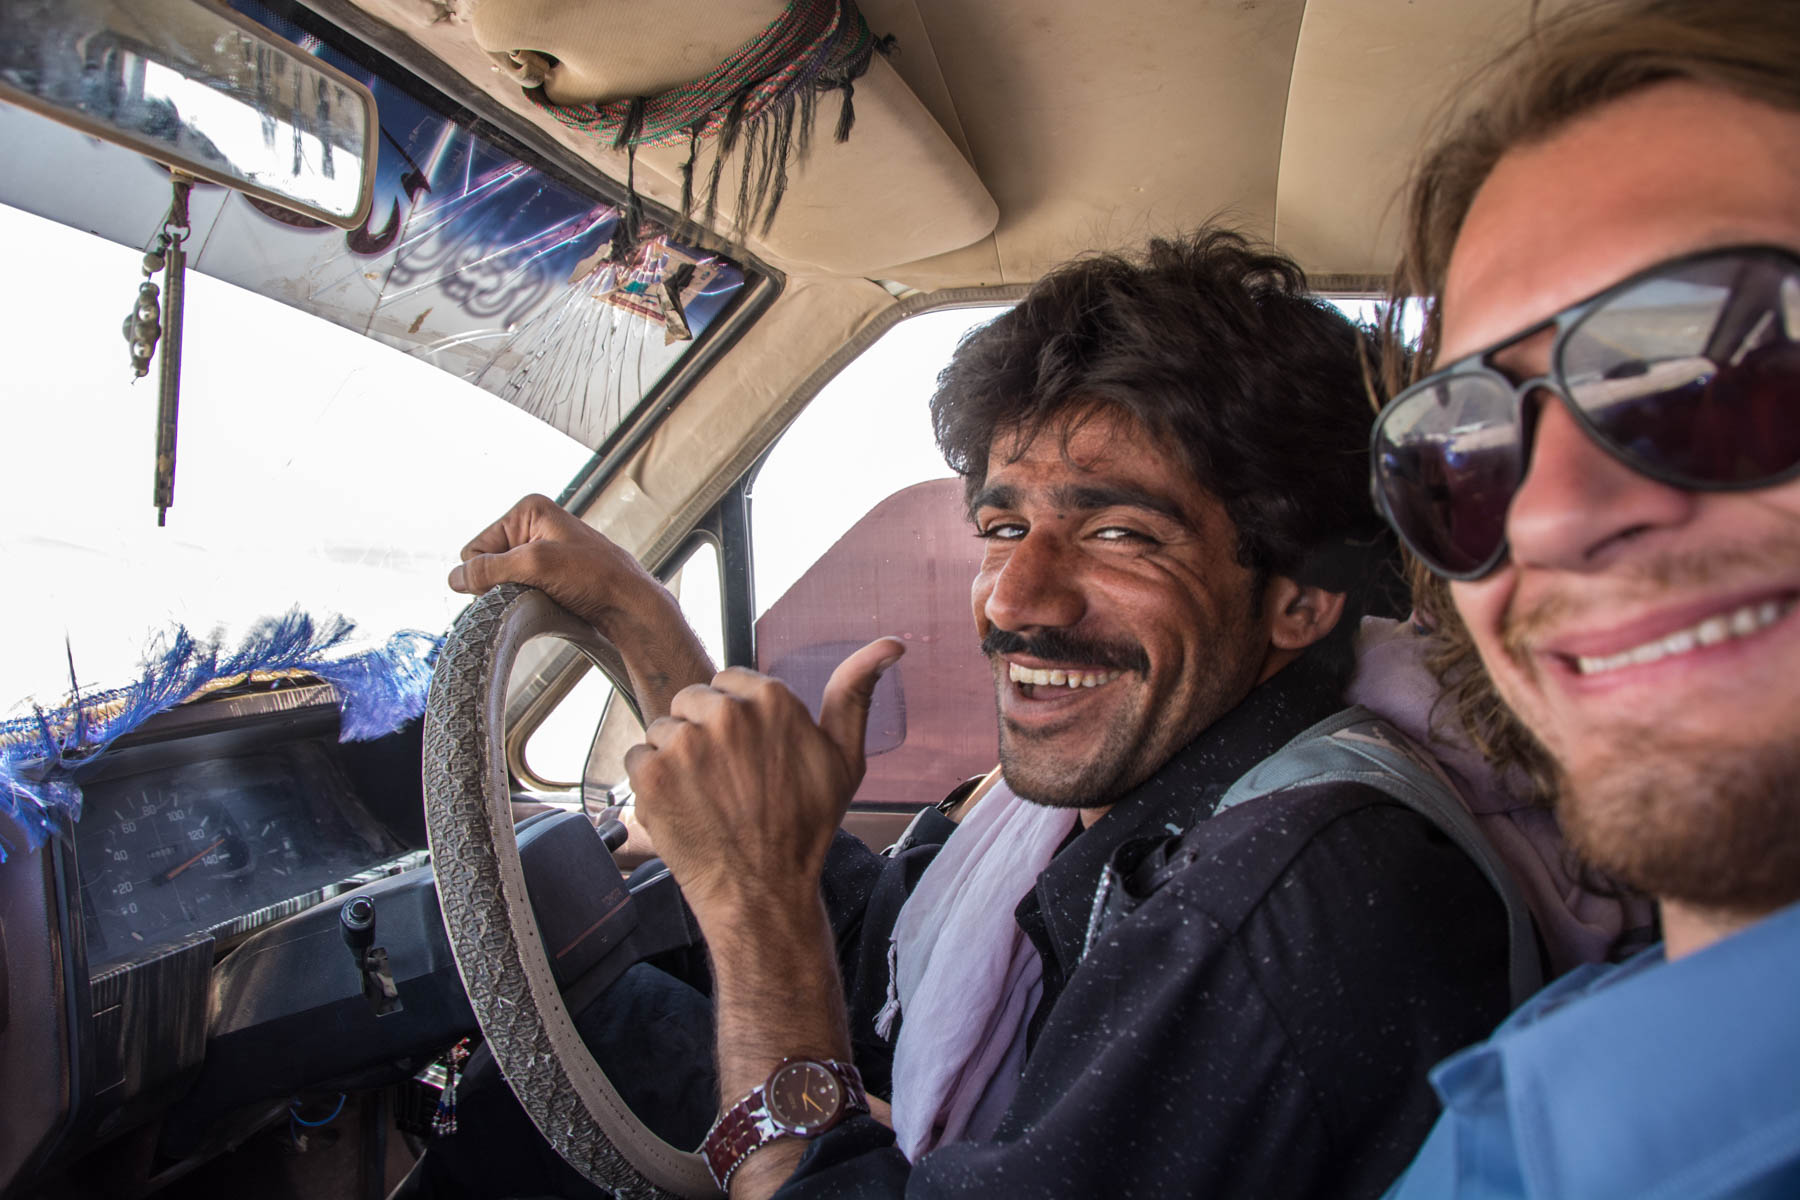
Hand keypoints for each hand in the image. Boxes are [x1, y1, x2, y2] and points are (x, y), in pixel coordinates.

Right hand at [448, 494, 712, 718]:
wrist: (630, 604)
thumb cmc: (594, 577)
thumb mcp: (536, 565)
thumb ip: (490, 569)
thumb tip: (454, 578)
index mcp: (529, 510)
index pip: (475, 547)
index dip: (486, 572)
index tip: (515, 583)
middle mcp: (533, 526)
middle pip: (487, 564)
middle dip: (500, 583)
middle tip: (533, 590)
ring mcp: (541, 551)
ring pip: (501, 581)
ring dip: (514, 594)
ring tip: (544, 596)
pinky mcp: (549, 574)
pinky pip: (518, 590)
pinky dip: (525, 600)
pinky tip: (547, 603)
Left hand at [623, 638, 904, 916]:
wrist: (762, 891)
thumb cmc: (805, 827)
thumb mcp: (844, 758)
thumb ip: (855, 692)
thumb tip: (891, 643)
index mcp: (772, 700)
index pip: (729, 682)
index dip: (734, 718)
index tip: (746, 755)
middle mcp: (726, 713)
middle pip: (692, 699)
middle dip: (702, 731)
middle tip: (724, 779)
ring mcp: (686, 742)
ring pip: (664, 728)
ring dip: (675, 758)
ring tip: (703, 796)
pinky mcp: (652, 773)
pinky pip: (638, 758)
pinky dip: (651, 783)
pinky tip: (681, 807)